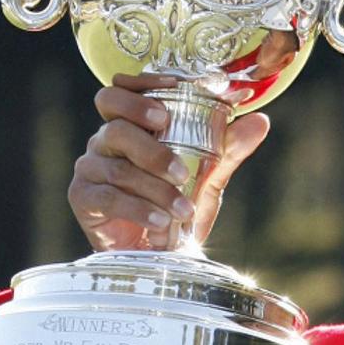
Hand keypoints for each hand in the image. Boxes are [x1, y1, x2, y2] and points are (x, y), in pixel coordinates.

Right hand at [68, 72, 269, 251]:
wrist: (160, 258)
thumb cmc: (177, 208)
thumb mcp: (208, 177)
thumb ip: (229, 148)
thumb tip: (260, 120)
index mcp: (130, 126)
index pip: (121, 91)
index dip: (140, 87)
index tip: (169, 97)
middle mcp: (105, 141)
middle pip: (115, 123)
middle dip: (150, 142)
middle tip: (178, 163)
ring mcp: (90, 169)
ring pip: (119, 167)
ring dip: (157, 188)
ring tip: (184, 208)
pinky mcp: (83, 199)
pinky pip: (108, 197)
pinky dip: (139, 210)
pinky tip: (162, 222)